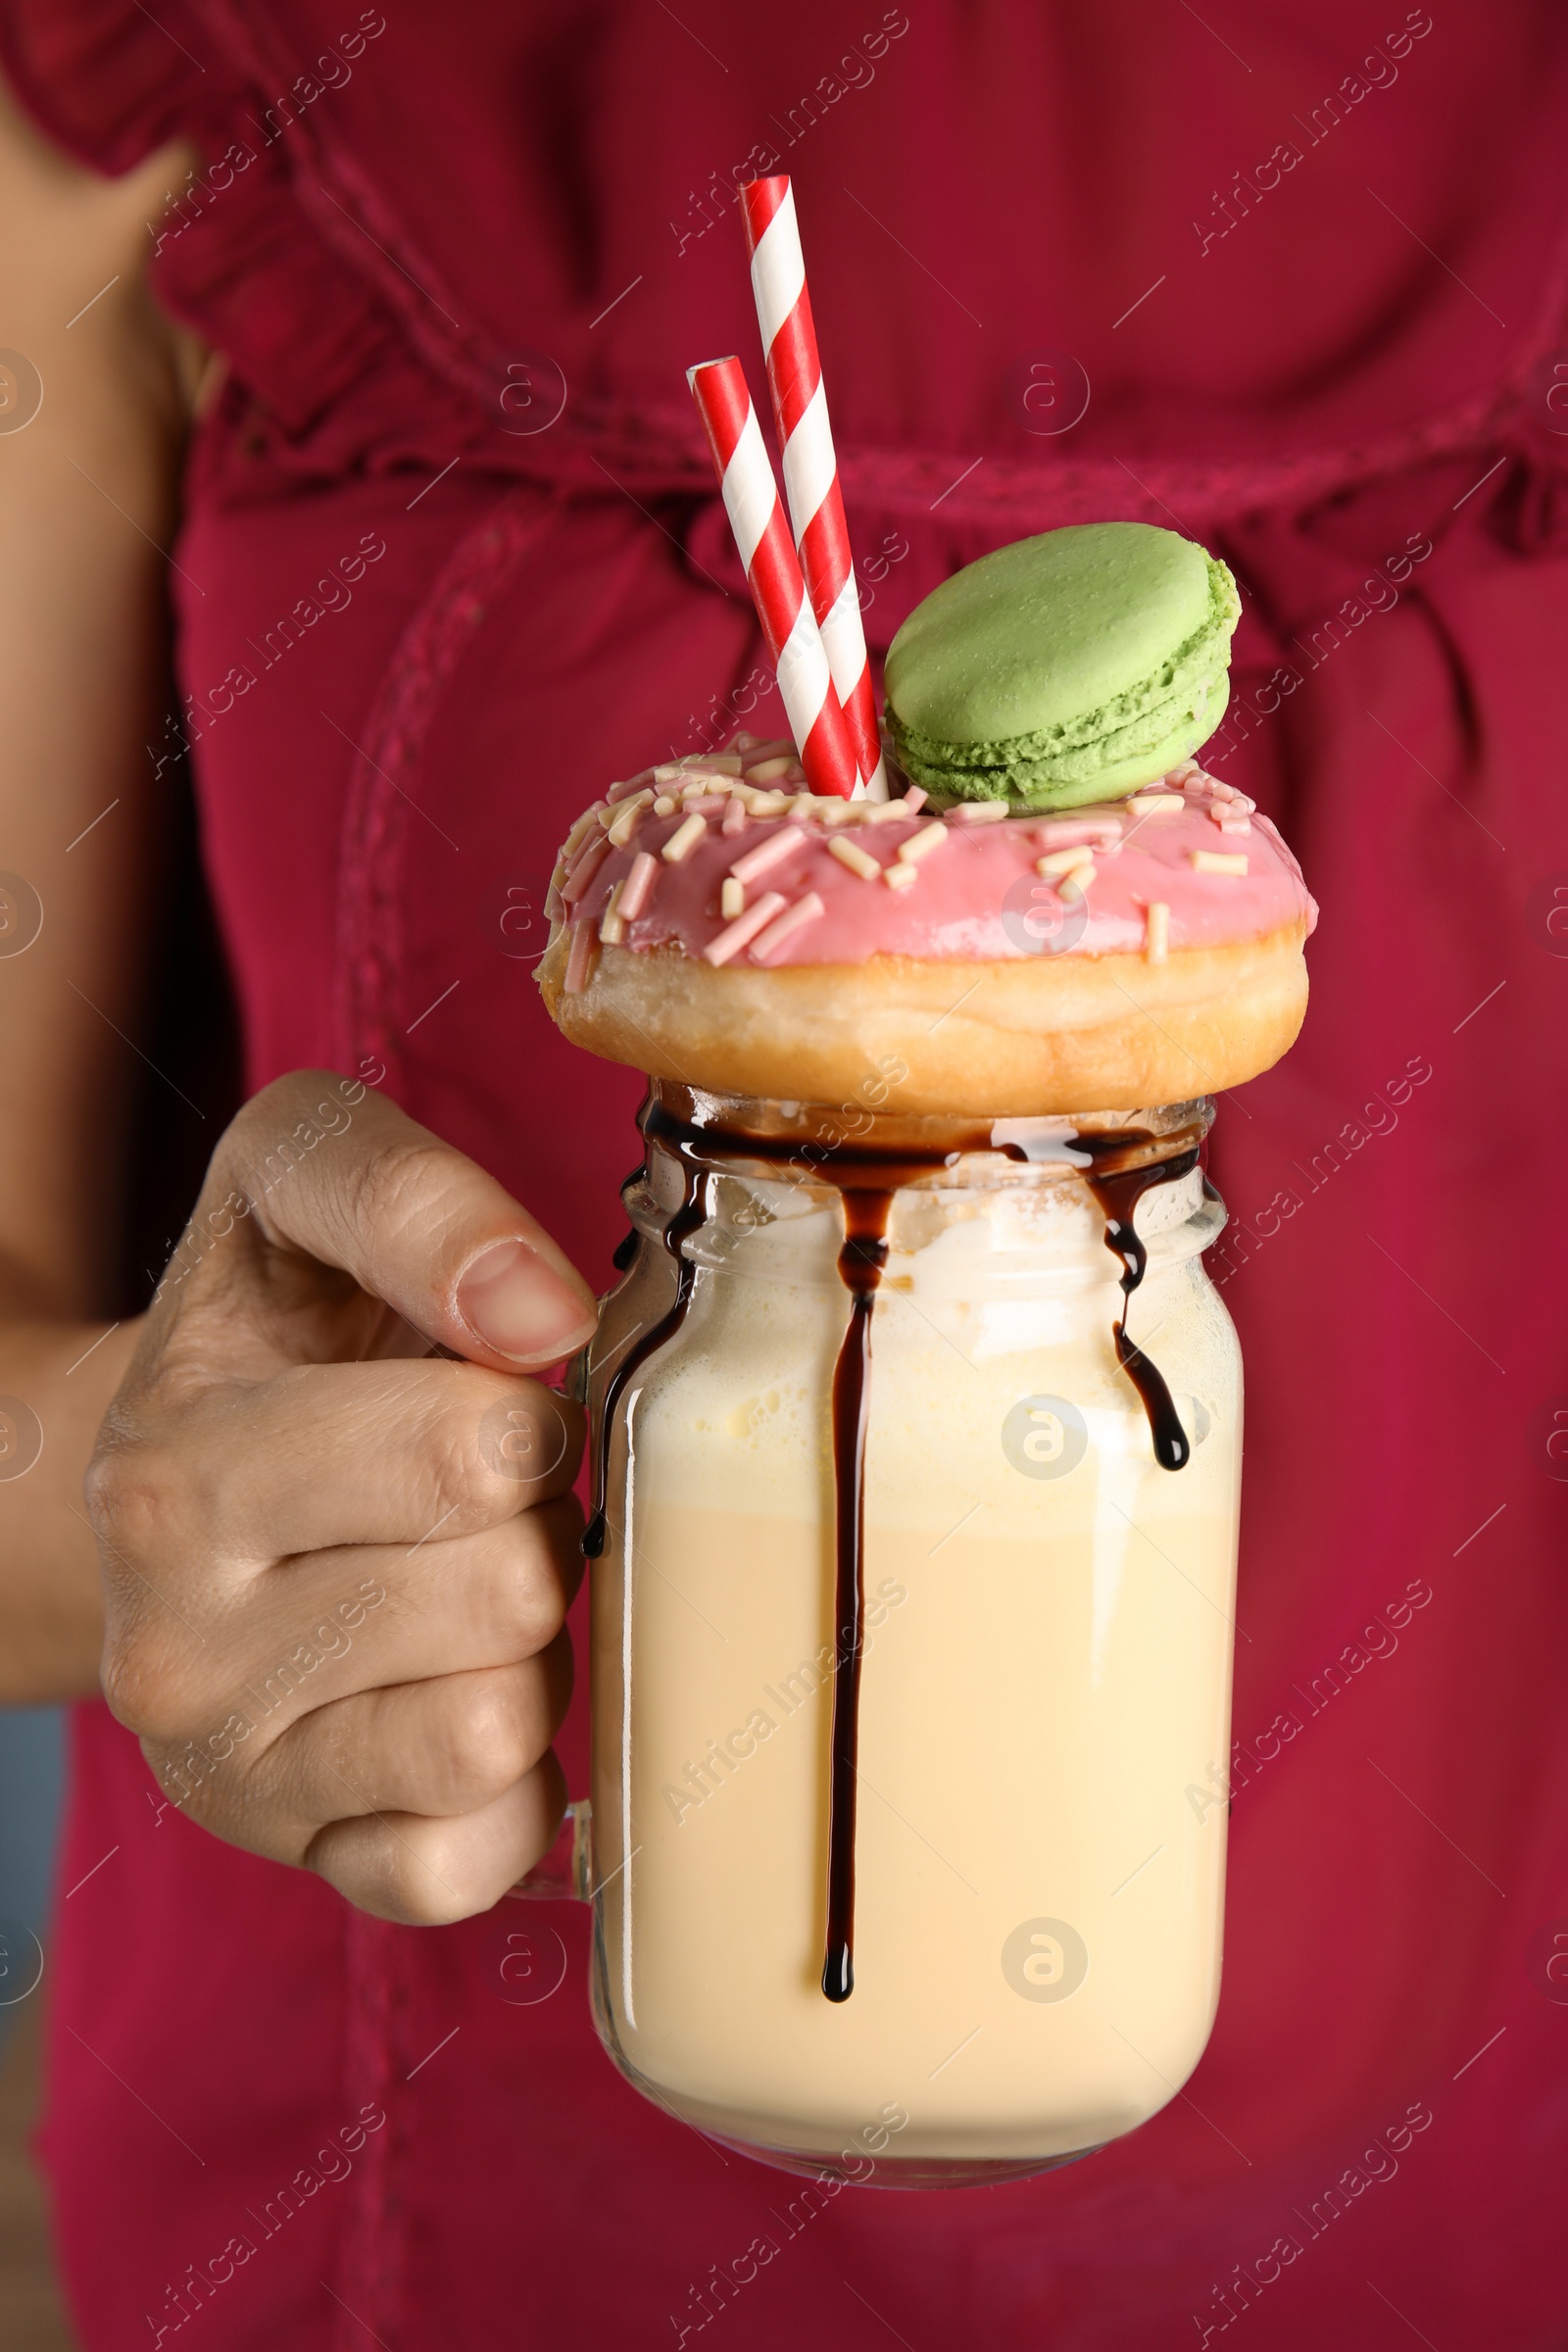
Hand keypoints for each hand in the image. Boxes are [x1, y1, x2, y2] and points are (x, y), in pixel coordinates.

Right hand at [86, 1070, 597, 1922]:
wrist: (163, 1488)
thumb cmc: (267, 1326)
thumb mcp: (292, 1185)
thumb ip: (410, 1195)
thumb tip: (542, 1309)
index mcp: (174, 1469)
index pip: (474, 1455)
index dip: (524, 1412)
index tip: (479, 1394)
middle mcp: (173, 1644)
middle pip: (509, 1595)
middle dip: (531, 1528)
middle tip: (473, 1504)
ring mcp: (229, 1772)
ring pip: (499, 1732)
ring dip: (527, 1651)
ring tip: (458, 1592)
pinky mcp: (295, 1859)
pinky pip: (471, 1865)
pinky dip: (511, 1789)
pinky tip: (459, 1697)